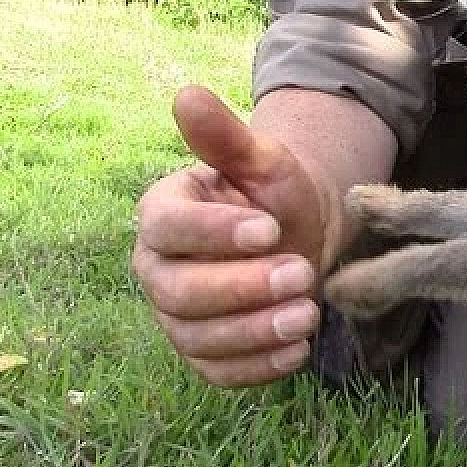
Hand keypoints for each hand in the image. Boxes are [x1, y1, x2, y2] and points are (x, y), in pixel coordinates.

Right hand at [131, 85, 344, 385]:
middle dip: (242, 287)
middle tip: (300, 272)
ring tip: (308, 312)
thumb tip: (187, 94)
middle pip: (179, 292)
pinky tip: (296, 350)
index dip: (215, 233)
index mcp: (162, 213)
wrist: (300, 232)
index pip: (169, 228)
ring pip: (198, 338)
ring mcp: (177, 315)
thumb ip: (225, 137)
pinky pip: (218, 371)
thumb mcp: (262, 159)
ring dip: (254, 331)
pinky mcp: (205, 351)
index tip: (269, 228)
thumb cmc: (274, 192)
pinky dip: (257, 368)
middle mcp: (157, 268)